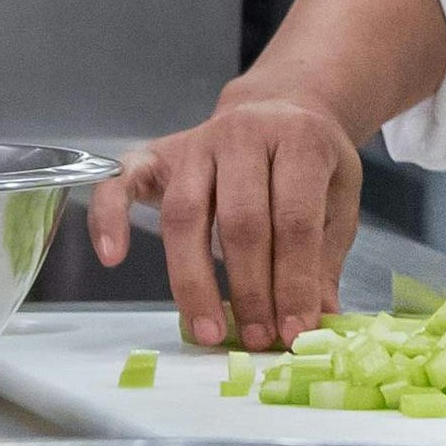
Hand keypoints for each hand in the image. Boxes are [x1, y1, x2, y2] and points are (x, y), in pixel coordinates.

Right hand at [88, 95, 362, 350]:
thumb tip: (321, 315)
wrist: (278, 107)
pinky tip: (111, 258)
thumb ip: (326, 253)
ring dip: (193, 280)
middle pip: (241, 221)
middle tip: (255, 338)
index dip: (294, 280)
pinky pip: (119, 183)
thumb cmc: (308, 160)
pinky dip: (108, 219)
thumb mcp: (337, 195)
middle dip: (249, 289)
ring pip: (185, 215)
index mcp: (301, 141)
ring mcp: (195, 143)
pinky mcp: (154, 153)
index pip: (295, 220)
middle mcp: (244, 136)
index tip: (295, 329)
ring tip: (206, 330)